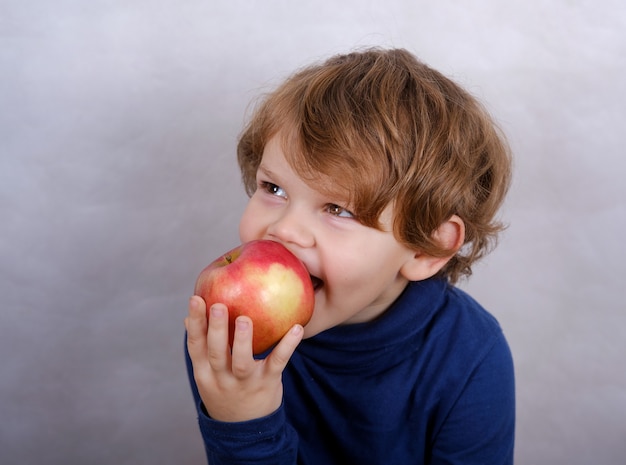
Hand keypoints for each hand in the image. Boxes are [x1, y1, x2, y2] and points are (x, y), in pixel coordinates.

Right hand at [185, 295, 303, 421]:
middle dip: (215, 329)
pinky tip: (297, 328)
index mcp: (204, 373)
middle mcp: (222, 379)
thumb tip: (189, 318)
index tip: (195, 299)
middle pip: (215, 354)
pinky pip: (277, 363)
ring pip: (242, 362)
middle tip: (217, 305)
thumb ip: (202, 348)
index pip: (196, 346)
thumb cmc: (225, 391)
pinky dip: (288, 346)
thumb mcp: (207, 375)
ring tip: (245, 319)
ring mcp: (245, 382)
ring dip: (243, 340)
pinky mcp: (268, 383)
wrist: (245, 431)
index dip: (195, 322)